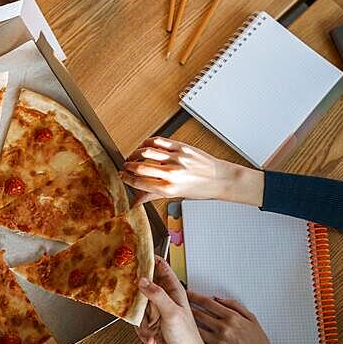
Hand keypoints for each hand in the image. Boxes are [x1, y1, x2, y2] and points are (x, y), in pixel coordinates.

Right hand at [120, 137, 263, 206]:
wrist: (221, 179)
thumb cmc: (201, 189)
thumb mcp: (175, 196)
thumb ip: (153, 196)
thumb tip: (136, 201)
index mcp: (169, 189)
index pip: (140, 182)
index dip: (127, 179)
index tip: (121, 176)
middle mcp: (171, 174)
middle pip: (140, 167)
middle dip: (128, 166)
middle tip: (125, 166)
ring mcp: (176, 159)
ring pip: (147, 151)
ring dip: (135, 153)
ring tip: (134, 156)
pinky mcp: (181, 147)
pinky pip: (159, 141)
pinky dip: (148, 142)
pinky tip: (145, 146)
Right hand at [136, 257, 223, 343]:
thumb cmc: (187, 336)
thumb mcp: (172, 313)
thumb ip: (157, 295)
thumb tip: (143, 281)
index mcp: (173, 291)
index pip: (161, 267)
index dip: (149, 260)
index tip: (136, 257)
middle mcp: (165, 298)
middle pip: (143, 288)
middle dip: (138, 300)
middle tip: (139, 307)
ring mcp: (157, 311)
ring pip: (138, 306)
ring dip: (141, 321)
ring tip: (151, 329)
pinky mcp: (151, 323)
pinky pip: (138, 321)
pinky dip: (142, 331)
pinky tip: (151, 337)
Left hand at [188, 292, 298, 343]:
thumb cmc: (258, 343)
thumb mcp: (251, 318)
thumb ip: (234, 306)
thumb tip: (218, 299)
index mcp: (232, 318)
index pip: (208, 303)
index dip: (195, 296)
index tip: (188, 293)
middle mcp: (224, 329)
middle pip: (198, 314)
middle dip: (187, 307)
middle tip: (180, 303)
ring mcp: (218, 342)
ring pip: (196, 328)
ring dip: (187, 322)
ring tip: (180, 318)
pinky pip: (199, 343)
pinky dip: (192, 338)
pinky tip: (187, 334)